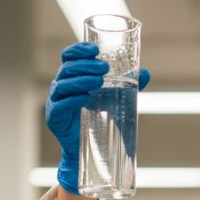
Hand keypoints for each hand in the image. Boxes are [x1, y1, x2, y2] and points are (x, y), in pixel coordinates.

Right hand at [45, 42, 151, 194]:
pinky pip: (60, 106)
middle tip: (105, 68)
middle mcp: (61, 87)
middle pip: (67, 68)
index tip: (95, 49)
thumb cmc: (100, 120)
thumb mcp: (115, 99)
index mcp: (72, 77)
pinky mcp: (54, 118)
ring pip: (63, 85)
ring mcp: (55, 102)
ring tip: (99, 81)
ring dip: (81, 80)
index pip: (69, 56)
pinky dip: (72, 100)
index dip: (78, 50)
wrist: (92, 151)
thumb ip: (127, 86)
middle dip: (85, 65)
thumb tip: (145, 73)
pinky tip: (85, 98)